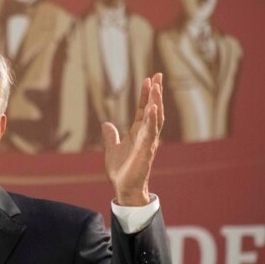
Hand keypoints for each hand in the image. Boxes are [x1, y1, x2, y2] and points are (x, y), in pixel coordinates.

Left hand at [102, 73, 163, 205]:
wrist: (123, 189)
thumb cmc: (121, 171)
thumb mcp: (111, 148)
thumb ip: (110, 136)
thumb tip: (106, 124)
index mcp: (138, 133)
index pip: (144, 109)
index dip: (146, 95)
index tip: (150, 79)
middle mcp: (146, 135)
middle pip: (153, 109)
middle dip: (156, 93)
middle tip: (158, 75)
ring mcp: (148, 142)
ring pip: (155, 118)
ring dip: (156, 102)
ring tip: (156, 86)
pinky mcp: (146, 151)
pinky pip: (151, 133)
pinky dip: (152, 120)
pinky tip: (152, 107)